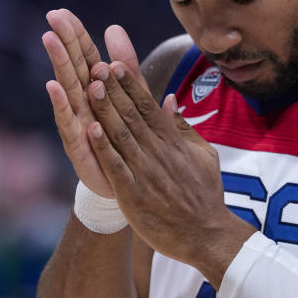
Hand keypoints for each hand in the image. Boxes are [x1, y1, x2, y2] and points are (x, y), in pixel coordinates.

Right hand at [42, 10, 148, 197]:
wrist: (129, 184)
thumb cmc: (125, 137)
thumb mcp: (132, 98)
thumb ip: (125, 66)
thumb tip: (115, 28)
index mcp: (98, 91)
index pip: (86, 57)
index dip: (76, 35)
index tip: (62, 12)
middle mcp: (84, 104)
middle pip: (74, 67)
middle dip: (64, 41)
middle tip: (52, 16)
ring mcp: (79, 124)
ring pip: (69, 90)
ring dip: (60, 65)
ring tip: (50, 40)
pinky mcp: (78, 146)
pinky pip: (69, 124)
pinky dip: (62, 105)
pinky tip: (53, 86)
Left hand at [82, 52, 256, 284]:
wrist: (207, 235)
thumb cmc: (205, 196)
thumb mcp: (203, 155)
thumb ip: (182, 127)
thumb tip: (169, 99)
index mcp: (172, 142)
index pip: (148, 106)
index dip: (130, 84)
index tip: (114, 62)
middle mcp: (158, 152)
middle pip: (131, 114)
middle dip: (113, 89)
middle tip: (96, 63)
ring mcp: (145, 173)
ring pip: (121, 135)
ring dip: (105, 110)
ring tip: (90, 86)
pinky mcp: (134, 194)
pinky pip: (116, 167)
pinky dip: (103, 148)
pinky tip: (91, 130)